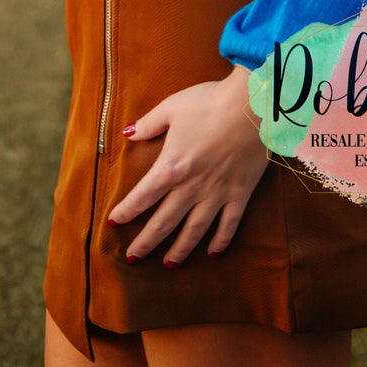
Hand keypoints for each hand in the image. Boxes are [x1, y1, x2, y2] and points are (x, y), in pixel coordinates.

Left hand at [107, 65, 268, 265]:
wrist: (253, 105)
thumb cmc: (209, 102)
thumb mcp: (172, 107)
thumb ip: (149, 123)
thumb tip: (128, 133)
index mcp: (171, 167)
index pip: (141, 197)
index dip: (125, 211)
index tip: (113, 222)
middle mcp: (191, 187)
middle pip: (163, 222)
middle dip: (146, 242)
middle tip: (133, 258)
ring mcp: (216, 194)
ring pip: (193, 230)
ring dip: (179, 250)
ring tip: (168, 265)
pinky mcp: (240, 194)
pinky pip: (228, 225)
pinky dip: (220, 241)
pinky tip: (212, 253)